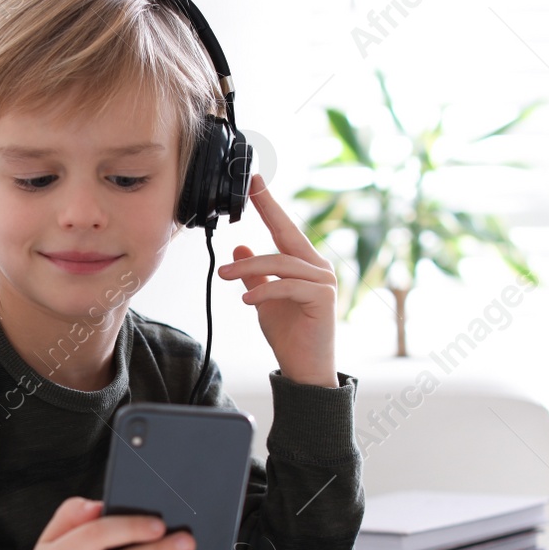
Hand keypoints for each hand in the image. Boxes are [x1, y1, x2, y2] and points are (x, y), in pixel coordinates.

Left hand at [216, 173, 338, 387]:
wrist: (305, 368)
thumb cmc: (289, 334)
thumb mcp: (264, 299)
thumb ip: (255, 275)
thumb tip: (240, 247)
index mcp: (305, 264)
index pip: (285, 229)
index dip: (270, 204)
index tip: (255, 181)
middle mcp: (318, 267)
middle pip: (286, 235)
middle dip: (266, 211)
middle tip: (245, 194)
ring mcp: (324, 282)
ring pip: (280, 263)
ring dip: (248, 267)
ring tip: (224, 275)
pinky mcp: (322, 298)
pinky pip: (287, 286)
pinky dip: (264, 290)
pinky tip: (247, 299)